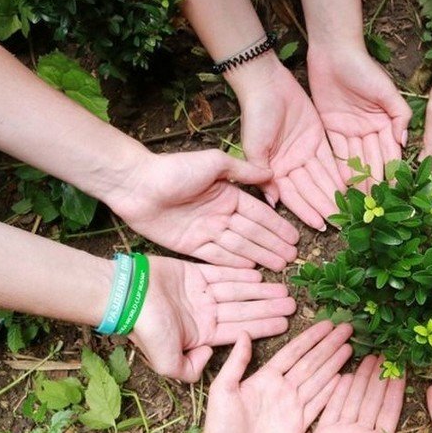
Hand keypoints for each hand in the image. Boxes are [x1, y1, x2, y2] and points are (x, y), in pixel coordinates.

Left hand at [108, 149, 298, 270]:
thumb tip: (270, 172)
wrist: (137, 184)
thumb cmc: (175, 169)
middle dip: (273, 245)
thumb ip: (243, 172)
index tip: (294, 238)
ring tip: (279, 265)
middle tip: (293, 257)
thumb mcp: (214, 163)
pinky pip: (217, 257)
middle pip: (252, 233)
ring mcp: (206, 231)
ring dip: (259, 256)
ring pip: (239, 247)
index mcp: (228, 195)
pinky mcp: (190, 246)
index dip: (277, 227)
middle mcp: (220, 214)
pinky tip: (252, 269)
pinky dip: (234, 263)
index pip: (259, 214)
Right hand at [130, 256, 295, 381]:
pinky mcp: (192, 273)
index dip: (264, 327)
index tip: (286, 323)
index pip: (240, 331)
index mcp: (200, 335)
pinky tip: (260, 275)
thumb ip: (189, 370)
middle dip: (269, 309)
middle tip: (294, 304)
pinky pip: (222, 273)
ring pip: (237, 292)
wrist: (123, 295)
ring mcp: (198, 294)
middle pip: (244, 311)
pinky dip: (241, 274)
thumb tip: (208, 362)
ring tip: (283, 290)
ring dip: (260, 292)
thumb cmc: (145, 328)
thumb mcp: (167, 362)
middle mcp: (203, 315)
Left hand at [198, 321, 354, 432]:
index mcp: (267, 377)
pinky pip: (319, 404)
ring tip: (350, 348)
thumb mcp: (223, 388)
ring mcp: (293, 405)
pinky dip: (332, 392)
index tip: (327, 324)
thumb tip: (244, 332)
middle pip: (311, 362)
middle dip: (329, 345)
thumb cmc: (220, 423)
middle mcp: (284, 387)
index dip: (311, 338)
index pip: (294, 352)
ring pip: (319, 379)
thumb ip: (237, 362)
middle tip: (347, 329)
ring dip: (334, 364)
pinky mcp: (299, 425)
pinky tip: (344, 378)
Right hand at [234, 58, 343, 230]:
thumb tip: (271, 202)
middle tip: (340, 222)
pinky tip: (348, 188)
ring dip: (333, 194)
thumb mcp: (254, 148)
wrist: (266, 84)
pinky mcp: (317, 139)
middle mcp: (290, 165)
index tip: (319, 225)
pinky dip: (338, 174)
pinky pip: (330, 161)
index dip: (306, 211)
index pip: (293, 196)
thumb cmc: (255, 116)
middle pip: (310, 190)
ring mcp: (304, 153)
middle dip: (324, 206)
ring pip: (322, 178)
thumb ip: (262, 175)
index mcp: (274, 170)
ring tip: (347, 210)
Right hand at [281, 356, 425, 432]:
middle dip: (379, 377)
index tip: (402, 371)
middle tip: (385, 354)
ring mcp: (343, 432)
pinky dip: (339, 392)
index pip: (390, 411)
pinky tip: (345, 376)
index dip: (396, 390)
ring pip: (355, 399)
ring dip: (362, 380)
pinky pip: (333, 408)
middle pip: (373, 400)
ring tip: (367, 358)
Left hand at [308, 48, 410, 192]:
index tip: (395, 188)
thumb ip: (399, 116)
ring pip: (356, 158)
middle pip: (373, 158)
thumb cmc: (365, 69)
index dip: (392, 169)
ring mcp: (350, 130)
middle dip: (375, 179)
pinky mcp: (331, 128)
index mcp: (385, 122)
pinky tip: (345, 182)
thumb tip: (405, 142)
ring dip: (359, 178)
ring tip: (362, 197)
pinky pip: (337, 151)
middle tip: (378, 201)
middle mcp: (369, 129)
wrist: (336, 53)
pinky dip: (341, 166)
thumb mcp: (387, 92)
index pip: (390, 150)